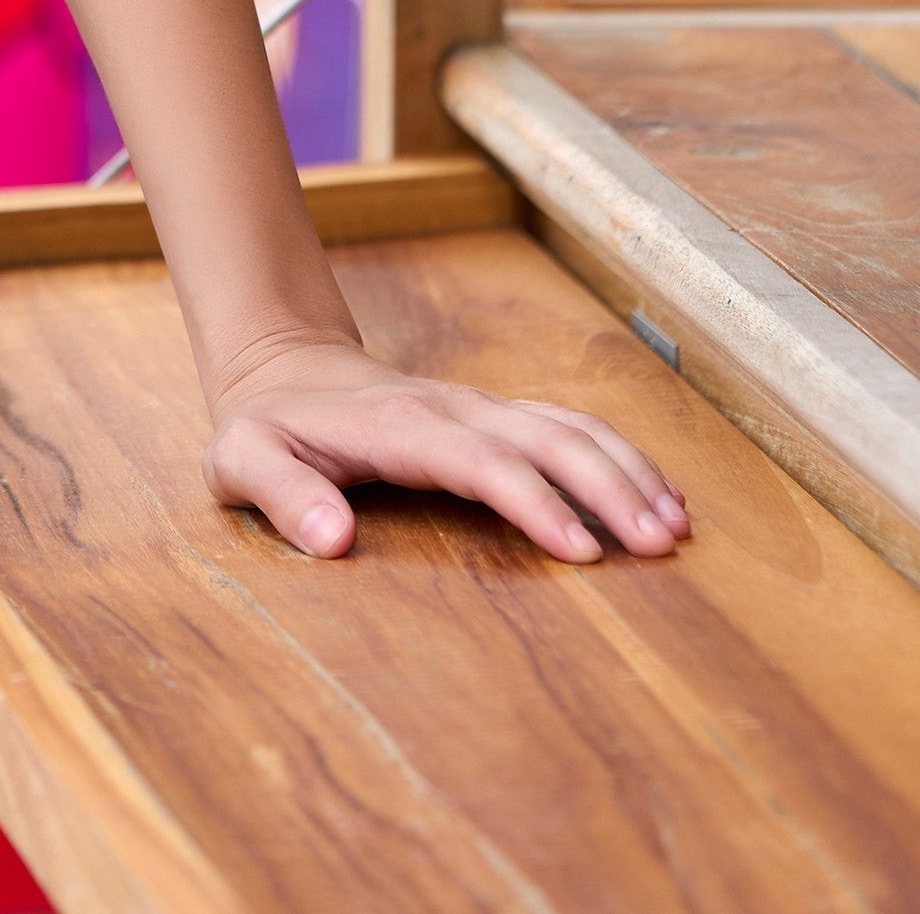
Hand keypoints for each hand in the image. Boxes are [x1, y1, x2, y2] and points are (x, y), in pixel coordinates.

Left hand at [207, 335, 690, 565]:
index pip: (480, 462)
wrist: (280, 367)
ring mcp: (478, 407)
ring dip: (625, 470)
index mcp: (398, 424)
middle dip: (607, 487)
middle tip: (663, 545)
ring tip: (678, 526)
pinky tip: (659, 494)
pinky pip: (566, 426)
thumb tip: (334, 541)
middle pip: (545, 438)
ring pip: (568, 427)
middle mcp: (451, 408)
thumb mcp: (241, 461)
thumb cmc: (264, 427)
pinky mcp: (493, 416)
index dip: (533, 503)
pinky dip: (618, 455)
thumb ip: (283, 497)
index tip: (583, 553)